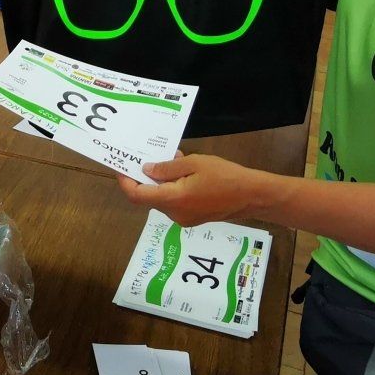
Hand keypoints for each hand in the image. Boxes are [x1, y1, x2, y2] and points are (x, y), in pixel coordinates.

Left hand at [116, 154, 279, 226]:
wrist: (252, 196)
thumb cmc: (224, 176)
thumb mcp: (194, 163)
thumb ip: (167, 168)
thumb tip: (146, 170)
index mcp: (173, 200)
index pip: (137, 195)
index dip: (125, 182)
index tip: (122, 167)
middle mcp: (174, 214)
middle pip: (149, 197)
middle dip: (148, 177)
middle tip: (154, 156)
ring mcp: (184, 219)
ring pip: (163, 198)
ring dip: (163, 181)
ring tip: (177, 160)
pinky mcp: (193, 218)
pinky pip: (175, 202)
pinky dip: (174, 188)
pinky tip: (187, 173)